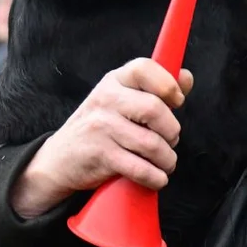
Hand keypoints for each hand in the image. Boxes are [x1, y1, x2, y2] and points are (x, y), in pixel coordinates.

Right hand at [10, 58, 193, 218]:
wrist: (59, 159)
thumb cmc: (100, 127)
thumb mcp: (122, 100)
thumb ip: (156, 89)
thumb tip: (186, 77)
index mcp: (114, 80)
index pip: (144, 68)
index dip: (168, 84)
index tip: (177, 101)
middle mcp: (106, 99)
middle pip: (154, 109)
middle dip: (172, 131)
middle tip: (170, 139)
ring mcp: (101, 127)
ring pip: (151, 143)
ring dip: (167, 159)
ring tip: (165, 162)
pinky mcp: (100, 155)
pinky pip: (140, 168)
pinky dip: (155, 177)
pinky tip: (156, 177)